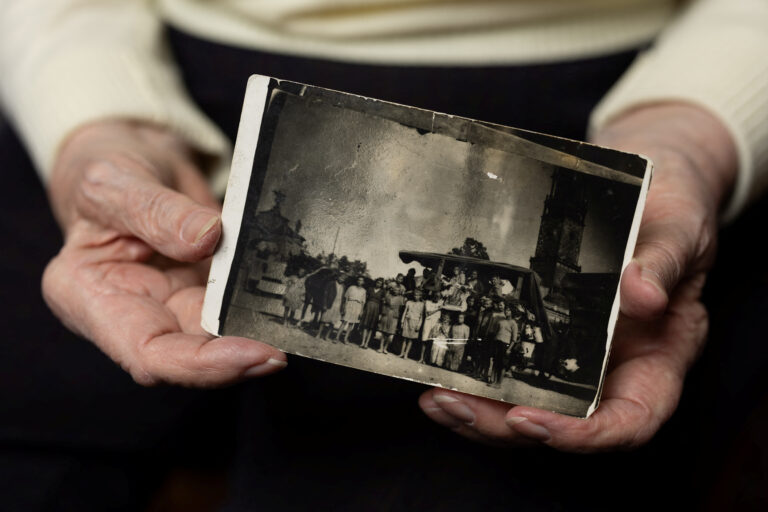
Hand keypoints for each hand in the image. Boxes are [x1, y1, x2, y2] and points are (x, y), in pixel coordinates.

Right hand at [43, 120, 285, 386]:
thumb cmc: (105, 173)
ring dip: (257, 332)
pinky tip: (290, 295)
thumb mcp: (115, 181)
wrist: (132, 161)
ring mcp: (173, 306)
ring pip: (220, 335)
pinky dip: (263, 303)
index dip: (202, 365)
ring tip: (293, 319)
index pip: (147, 354)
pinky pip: (236, 305)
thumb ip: (154, 210)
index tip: (254, 353)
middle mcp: (134, 314)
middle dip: (241, 355)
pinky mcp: (204, 293)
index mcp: (91, 299)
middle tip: (287, 342)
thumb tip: (206, 237)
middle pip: (190, 355)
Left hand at [419, 103, 737, 450]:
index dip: (582, 434)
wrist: (650, 177)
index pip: (628, 419)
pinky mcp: (544, 326)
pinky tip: (441, 364)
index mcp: (658, 355)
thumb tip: (643, 294)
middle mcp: (615, 364)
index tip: (533, 420)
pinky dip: (477, 370)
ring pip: (529, 400)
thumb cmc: (675, 207)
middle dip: (506, 425)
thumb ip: (665, 261)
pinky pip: (510, 360)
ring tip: (437, 398)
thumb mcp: (680, 227)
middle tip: (456, 406)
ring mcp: (576, 349)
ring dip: (481, 409)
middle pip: (563, 420)